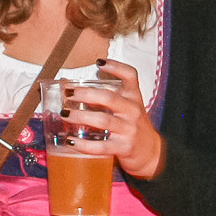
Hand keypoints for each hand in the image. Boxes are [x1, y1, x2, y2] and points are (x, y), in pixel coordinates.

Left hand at [58, 62, 165, 179]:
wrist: (150, 152)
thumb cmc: (132, 125)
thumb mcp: (127, 107)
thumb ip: (107, 97)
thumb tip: (72, 88)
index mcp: (134, 97)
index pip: (130, 76)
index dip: (116, 67)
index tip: (99, 62)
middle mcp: (133, 111)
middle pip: (109, 98)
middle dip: (85, 94)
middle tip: (68, 93)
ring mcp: (129, 130)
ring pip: (102, 120)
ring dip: (80, 116)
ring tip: (65, 114)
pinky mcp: (123, 148)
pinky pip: (100, 146)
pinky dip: (83, 144)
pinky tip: (70, 141)